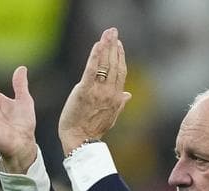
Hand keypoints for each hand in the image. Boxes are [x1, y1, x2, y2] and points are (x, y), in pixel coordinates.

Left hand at [58, 27, 132, 154]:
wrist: (80, 139)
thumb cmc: (92, 129)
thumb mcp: (110, 116)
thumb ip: (120, 103)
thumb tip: (128, 95)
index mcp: (117, 98)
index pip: (121, 72)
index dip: (120, 57)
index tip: (118, 44)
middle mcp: (110, 93)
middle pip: (114, 65)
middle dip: (114, 46)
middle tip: (113, 31)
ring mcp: (98, 92)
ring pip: (105, 64)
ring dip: (107, 46)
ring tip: (108, 33)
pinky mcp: (84, 90)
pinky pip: (92, 69)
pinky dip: (95, 55)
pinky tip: (97, 44)